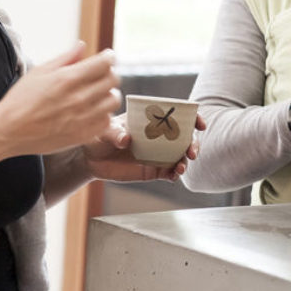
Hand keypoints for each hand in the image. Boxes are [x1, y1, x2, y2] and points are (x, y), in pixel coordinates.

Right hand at [0, 42, 120, 157]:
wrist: (8, 131)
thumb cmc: (20, 99)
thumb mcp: (39, 72)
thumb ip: (65, 58)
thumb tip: (82, 45)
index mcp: (67, 79)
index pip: (104, 63)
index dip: (109, 57)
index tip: (107, 57)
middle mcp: (78, 98)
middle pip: (113, 80)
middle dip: (109, 73)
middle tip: (101, 75)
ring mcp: (83, 118)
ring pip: (113, 101)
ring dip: (108, 94)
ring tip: (97, 94)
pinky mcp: (83, 135)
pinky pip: (107, 121)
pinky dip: (103, 114)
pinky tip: (92, 111)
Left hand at [83, 114, 206, 181]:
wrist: (92, 159)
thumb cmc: (99, 136)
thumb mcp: (104, 130)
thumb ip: (115, 133)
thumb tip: (126, 140)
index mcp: (152, 119)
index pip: (178, 114)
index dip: (193, 117)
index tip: (199, 124)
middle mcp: (160, 136)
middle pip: (185, 137)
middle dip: (193, 144)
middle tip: (191, 153)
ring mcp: (159, 153)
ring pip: (181, 156)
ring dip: (185, 161)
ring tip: (180, 168)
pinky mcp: (154, 170)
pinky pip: (170, 172)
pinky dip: (175, 174)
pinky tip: (174, 176)